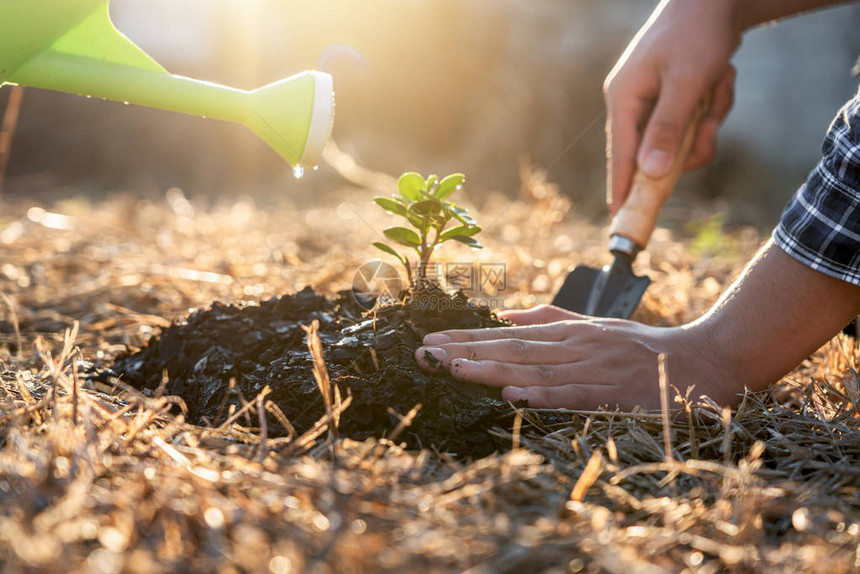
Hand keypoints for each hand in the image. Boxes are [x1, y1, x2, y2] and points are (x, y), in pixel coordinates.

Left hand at [414, 305, 738, 410]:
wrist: (704, 360)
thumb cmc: (644, 346)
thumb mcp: (594, 326)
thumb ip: (551, 320)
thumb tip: (505, 317)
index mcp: (569, 332)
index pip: (508, 335)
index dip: (468, 338)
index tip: (431, 341)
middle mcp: (576, 346)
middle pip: (512, 348)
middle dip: (466, 350)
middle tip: (424, 353)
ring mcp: (594, 368)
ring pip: (535, 368)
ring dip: (492, 369)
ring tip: (452, 369)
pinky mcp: (614, 392)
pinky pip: (574, 394)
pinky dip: (543, 395)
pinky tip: (513, 397)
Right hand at [605, 0, 740, 213]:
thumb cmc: (696, 34)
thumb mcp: (686, 82)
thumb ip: (667, 129)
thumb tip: (651, 174)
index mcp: (623, 97)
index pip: (620, 155)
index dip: (622, 188)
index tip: (620, 218)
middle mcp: (632, 102)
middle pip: (657, 150)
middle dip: (691, 139)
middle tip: (709, 118)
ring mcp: (653, 101)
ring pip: (682, 138)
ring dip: (709, 119)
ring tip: (718, 84)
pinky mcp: (673, 99)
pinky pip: (694, 123)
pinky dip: (713, 106)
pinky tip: (719, 79)